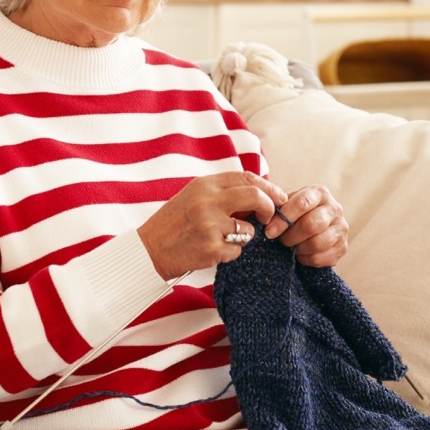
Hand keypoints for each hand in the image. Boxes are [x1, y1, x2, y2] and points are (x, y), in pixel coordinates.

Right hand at [138, 171, 286, 279]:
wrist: (149, 249)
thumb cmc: (174, 222)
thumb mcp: (194, 197)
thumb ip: (222, 192)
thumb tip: (260, 193)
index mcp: (204, 184)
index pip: (246, 177)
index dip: (268, 187)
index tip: (279, 197)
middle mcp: (208, 201)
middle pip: (255, 197)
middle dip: (269, 208)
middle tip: (269, 218)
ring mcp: (210, 225)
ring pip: (249, 229)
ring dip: (245, 236)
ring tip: (225, 238)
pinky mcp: (211, 248)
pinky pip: (238, 250)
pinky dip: (231, 252)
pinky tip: (214, 250)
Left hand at [262, 185, 347, 267]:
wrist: (315, 226)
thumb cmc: (297, 213)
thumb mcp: (288, 203)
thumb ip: (278, 207)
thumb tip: (266, 215)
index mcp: (320, 193)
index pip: (302, 203)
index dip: (284, 219)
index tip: (269, 231)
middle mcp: (335, 209)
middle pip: (311, 225)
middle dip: (290, 236)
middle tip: (280, 240)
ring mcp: (341, 229)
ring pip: (316, 243)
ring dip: (297, 249)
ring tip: (290, 246)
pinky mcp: (342, 247)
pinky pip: (320, 258)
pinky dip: (305, 259)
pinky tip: (300, 254)